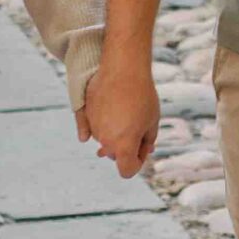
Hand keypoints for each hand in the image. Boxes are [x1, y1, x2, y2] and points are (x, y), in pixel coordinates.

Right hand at [77, 54, 160, 178]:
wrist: (123, 68)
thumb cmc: (142, 96)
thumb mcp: (152, 122)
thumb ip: (146, 142)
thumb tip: (143, 151)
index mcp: (123, 146)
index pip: (127, 170)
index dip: (138, 162)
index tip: (144, 147)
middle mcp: (105, 141)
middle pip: (116, 155)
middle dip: (127, 146)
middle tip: (139, 125)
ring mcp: (94, 128)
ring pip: (106, 140)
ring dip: (116, 133)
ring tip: (128, 110)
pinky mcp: (87, 115)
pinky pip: (96, 127)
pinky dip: (105, 123)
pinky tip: (115, 109)